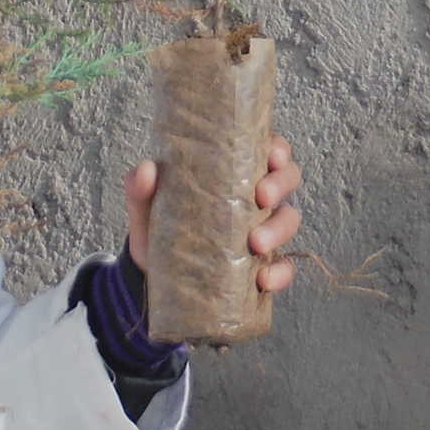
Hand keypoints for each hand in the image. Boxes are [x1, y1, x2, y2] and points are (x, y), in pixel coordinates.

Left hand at [125, 136, 303, 293]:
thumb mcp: (145, 206)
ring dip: (279, 230)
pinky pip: (284, 267)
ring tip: (256, 244)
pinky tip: (263, 280)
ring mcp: (263, 231)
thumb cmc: (158, 226)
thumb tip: (146, 170)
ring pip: (289, 220)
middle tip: (262, 197)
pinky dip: (280, 273)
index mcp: (234, 172)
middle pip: (287, 179)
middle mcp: (254, 197)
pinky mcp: (263, 265)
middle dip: (281, 184)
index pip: (267, 150)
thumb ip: (140, 187)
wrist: (153, 275)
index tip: (272, 156)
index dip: (278, 150)